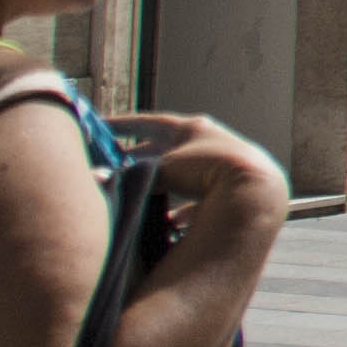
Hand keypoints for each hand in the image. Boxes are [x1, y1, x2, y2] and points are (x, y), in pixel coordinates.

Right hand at [109, 115, 289, 210]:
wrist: (253, 191)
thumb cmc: (208, 170)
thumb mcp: (163, 170)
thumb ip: (130, 177)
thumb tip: (92, 182)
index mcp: (191, 129)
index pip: (149, 122)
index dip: (124, 125)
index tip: (101, 126)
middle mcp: (208, 144)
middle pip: (165, 149)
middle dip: (139, 158)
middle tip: (113, 166)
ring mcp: (220, 168)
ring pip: (182, 175)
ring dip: (160, 186)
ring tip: (137, 196)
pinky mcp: (230, 194)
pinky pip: (200, 202)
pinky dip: (182, 212)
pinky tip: (169, 224)